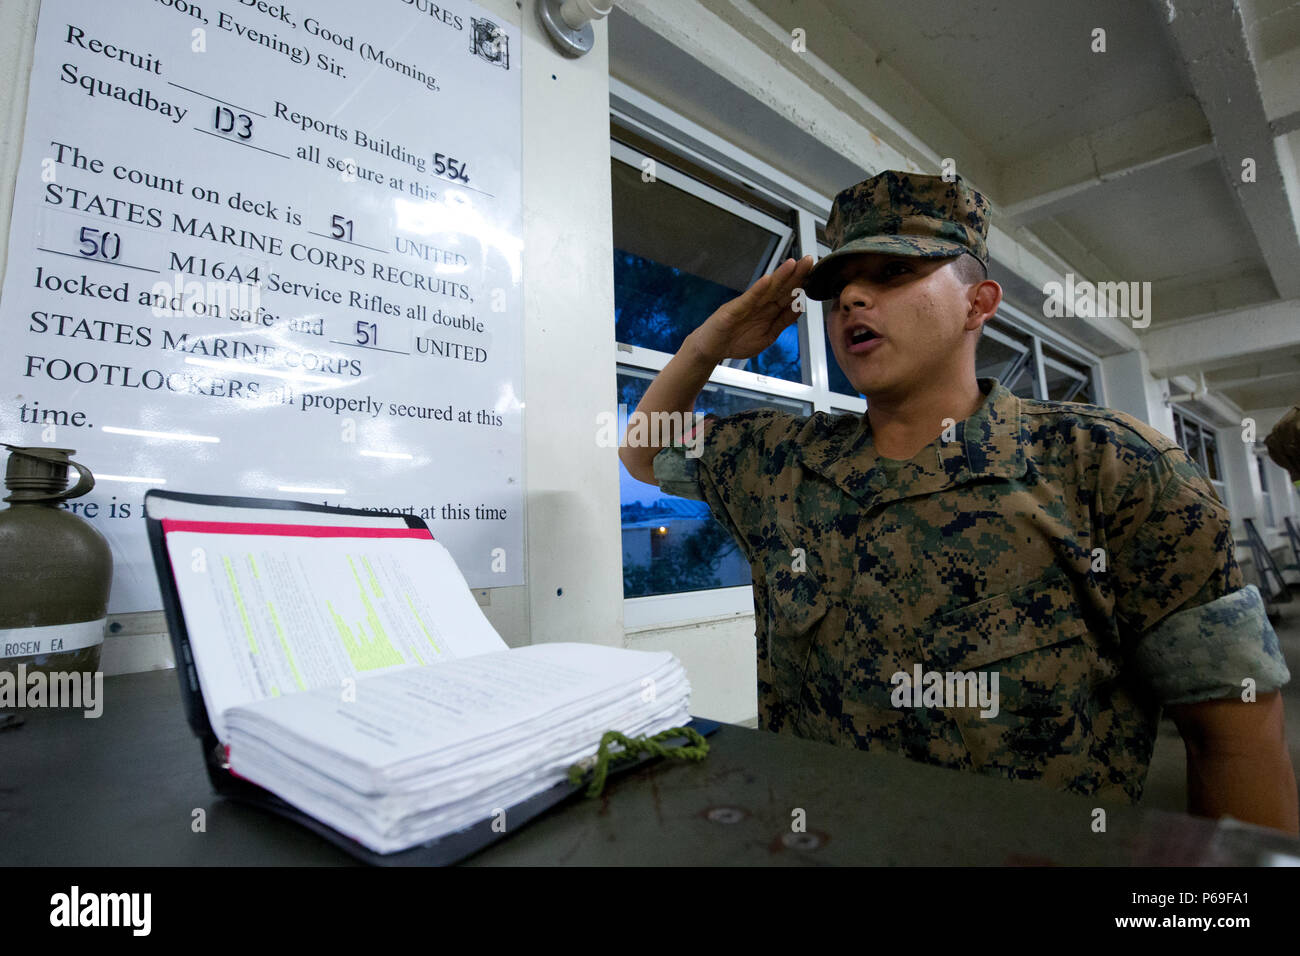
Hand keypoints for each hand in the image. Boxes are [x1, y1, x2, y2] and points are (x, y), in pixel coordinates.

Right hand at [690, 256, 814, 362]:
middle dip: (795, 274)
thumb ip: (783, 321)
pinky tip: (767, 280)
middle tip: (809, 260)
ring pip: (766, 289)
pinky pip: (748, 299)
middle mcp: (759, 304)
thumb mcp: (767, 336)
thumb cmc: (735, 341)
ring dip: (779, 276)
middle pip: (780, 287)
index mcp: (768, 310)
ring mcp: (746, 305)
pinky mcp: (733, 310)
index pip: (788, 294)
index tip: (815, 273)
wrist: (710, 349)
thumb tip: (800, 308)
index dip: (801, 284)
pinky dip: (757, 290)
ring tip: (792, 264)